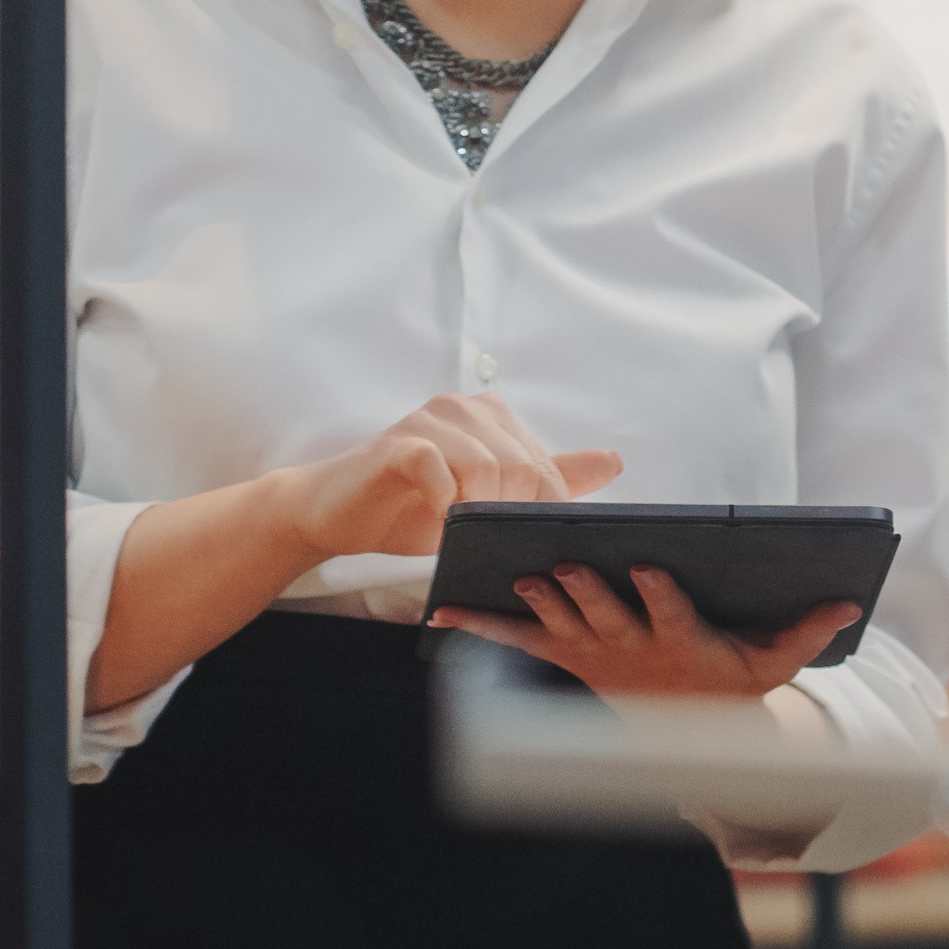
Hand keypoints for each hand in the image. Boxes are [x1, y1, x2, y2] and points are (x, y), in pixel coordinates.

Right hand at [274, 393, 620, 563]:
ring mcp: (431, 419)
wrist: (333, 514)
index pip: (545, 469)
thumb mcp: (486, 498)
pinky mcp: (400, 442)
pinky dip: (443, 506)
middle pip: (523, 468)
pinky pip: (440, 470)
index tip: (513, 542)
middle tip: (480, 540)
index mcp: (493, 415)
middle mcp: (465, 407)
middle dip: (509, 516)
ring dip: (476, 513)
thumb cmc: (410, 508)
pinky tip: (435, 523)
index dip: (537, 514)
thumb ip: (546, 478)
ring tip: (455, 532)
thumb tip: (615, 461)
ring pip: (488, 467)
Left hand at [434, 563, 860, 707]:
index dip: (659, 594)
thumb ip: (807, 632)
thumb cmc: (731, 685)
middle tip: (562, 567)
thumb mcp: (776, 663)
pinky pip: (520, 640)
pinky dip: (481, 625)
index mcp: (681, 642)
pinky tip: (442, 612)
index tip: (648, 567)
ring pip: (562, 624)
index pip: (670, 614)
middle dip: (584, 592)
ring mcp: (595, 653)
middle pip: (606, 616)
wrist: (687, 737)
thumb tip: (850, 603)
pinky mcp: (568, 657)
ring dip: (539, 603)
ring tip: (515, 578)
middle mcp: (632, 649)